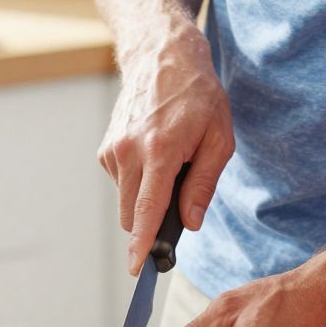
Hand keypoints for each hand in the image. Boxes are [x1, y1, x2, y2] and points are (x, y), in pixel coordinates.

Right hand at [100, 22, 233, 272]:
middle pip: (132, 215)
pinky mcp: (105, 149)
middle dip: (153, 222)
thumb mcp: (219, 139)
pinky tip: (154, 154)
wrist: (162, 57)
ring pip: (127, 202)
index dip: (143, 244)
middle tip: (181, 202)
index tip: (137, 269)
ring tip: (170, 162)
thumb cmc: (199, 96)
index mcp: (160, 150)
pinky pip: (122, 184)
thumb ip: (203, 185)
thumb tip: (190, 223)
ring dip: (147, 198)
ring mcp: (113, 150)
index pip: (147, 209)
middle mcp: (129, 151)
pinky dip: (139, 181)